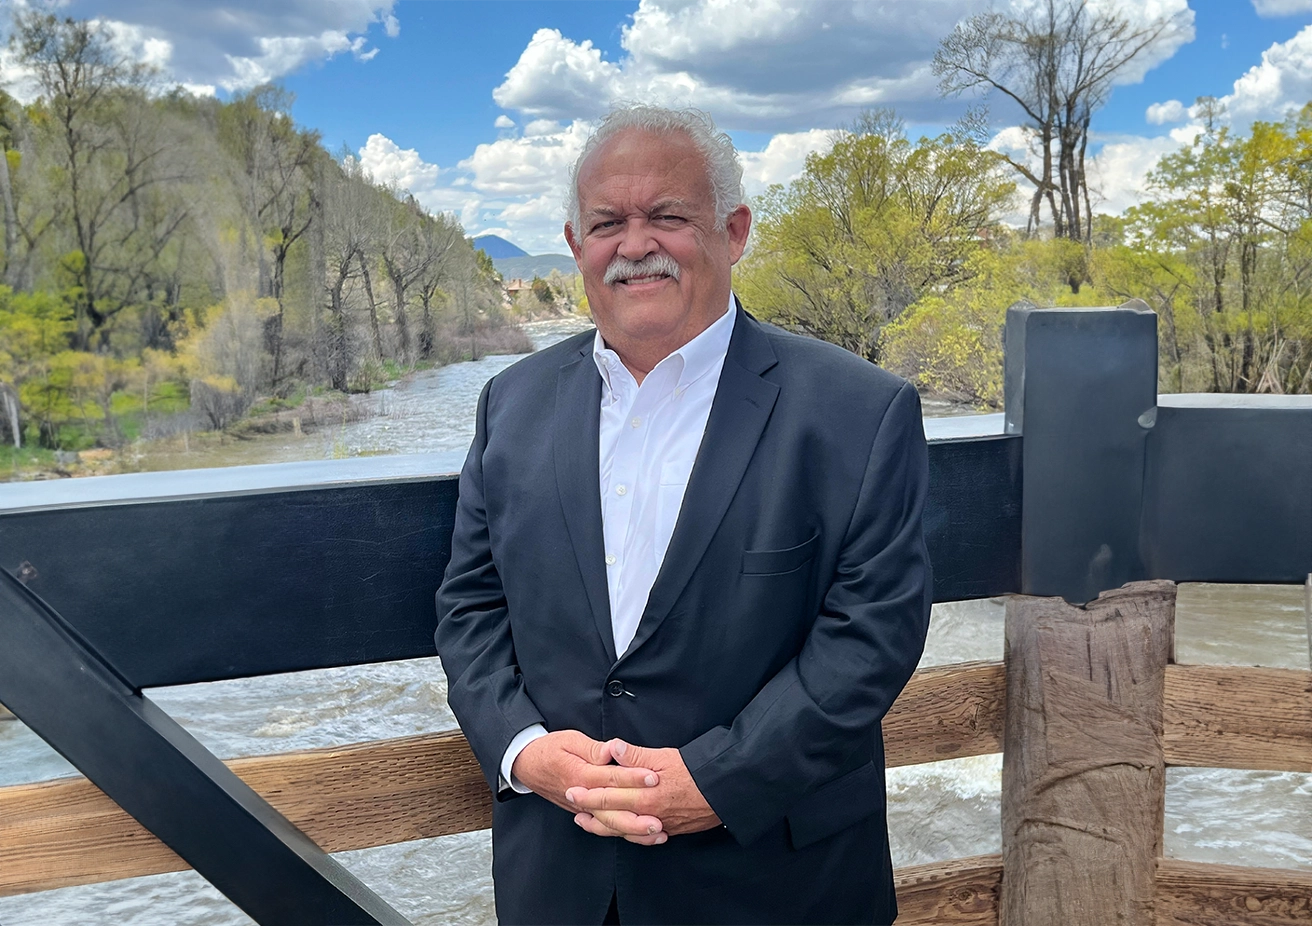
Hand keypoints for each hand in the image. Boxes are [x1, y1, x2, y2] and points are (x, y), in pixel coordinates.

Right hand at [511, 730, 662, 840]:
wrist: (526, 765)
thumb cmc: (549, 750)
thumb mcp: (569, 740)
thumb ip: (592, 748)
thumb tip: (611, 750)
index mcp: (580, 775)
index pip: (611, 778)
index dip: (633, 778)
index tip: (653, 777)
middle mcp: (581, 797)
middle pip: (612, 810)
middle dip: (638, 815)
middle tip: (660, 816)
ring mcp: (583, 809)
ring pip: (610, 824)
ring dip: (634, 830)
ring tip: (657, 832)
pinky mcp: (586, 813)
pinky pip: (606, 828)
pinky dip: (624, 834)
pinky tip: (643, 837)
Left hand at [566, 739, 720, 842]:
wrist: (725, 792)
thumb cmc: (697, 771)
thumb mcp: (666, 756)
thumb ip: (637, 755)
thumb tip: (613, 748)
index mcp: (645, 793)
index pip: (609, 794)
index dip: (588, 793)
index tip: (571, 789)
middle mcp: (648, 813)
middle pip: (611, 814)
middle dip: (589, 809)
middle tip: (571, 803)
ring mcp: (658, 825)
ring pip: (623, 829)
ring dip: (602, 825)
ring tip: (585, 821)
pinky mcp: (669, 830)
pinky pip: (640, 838)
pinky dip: (625, 834)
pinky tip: (618, 831)